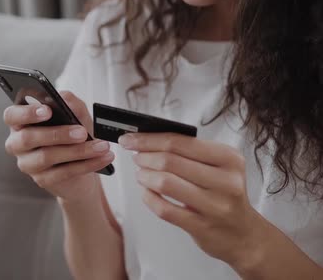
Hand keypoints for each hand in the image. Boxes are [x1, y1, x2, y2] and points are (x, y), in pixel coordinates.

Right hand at [3, 91, 114, 201]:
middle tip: (81, 132)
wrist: (82, 166)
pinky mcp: (42, 180)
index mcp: (21, 122)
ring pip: (47, 156)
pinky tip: (103, 158)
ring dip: (78, 151)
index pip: (11, 115)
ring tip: (100, 146)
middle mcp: (18, 143)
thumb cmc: (74, 136)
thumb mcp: (76, 115)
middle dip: (57, 134)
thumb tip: (65, 99)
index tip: (46, 110)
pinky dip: (87, 164)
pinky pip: (63, 172)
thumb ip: (70, 103)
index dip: (26, 113)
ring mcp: (28, 164)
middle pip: (28, 138)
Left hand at [119, 133, 270, 271]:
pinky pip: (164, 209)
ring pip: (165, 183)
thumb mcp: (218, 166)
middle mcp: (225, 180)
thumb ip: (188, 152)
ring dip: (145, 176)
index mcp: (228, 158)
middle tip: (136, 157)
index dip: (148, 139)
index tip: (130, 139)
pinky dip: (149, 198)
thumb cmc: (224, 194)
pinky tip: (147, 193)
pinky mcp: (202, 226)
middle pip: (170, 161)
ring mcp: (215, 205)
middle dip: (144, 156)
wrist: (243, 234)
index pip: (179, 142)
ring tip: (141, 174)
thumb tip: (147, 140)